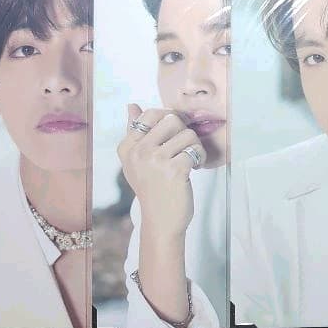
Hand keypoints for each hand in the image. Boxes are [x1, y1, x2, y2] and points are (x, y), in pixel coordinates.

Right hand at [117, 104, 205, 237]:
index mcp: (127, 147)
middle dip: (184, 131)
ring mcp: (155, 161)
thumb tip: (132, 105)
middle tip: (184, 147)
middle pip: (171, 119)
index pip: (150, 114)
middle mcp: (138, 152)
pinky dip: (200, 157)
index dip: (169, 119)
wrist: (160, 221)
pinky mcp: (174, 170)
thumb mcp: (136, 161)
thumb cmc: (152, 189)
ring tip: (190, 160)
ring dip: (194, 147)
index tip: (174, 135)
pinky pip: (195, 149)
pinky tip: (195, 168)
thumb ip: (135, 132)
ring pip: (187, 133)